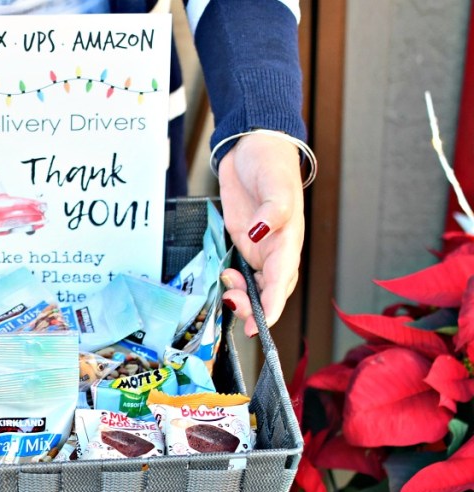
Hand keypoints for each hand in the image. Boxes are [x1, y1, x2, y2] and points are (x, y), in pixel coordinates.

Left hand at [217, 133, 304, 336]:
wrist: (251, 146)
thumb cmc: (270, 162)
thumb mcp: (275, 183)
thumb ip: (272, 209)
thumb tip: (260, 232)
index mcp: (289, 239)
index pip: (283, 279)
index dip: (273, 305)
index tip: (262, 324)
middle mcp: (276, 248)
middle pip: (270, 290)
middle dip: (255, 308)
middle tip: (233, 307)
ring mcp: (259, 247)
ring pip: (255, 286)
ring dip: (243, 298)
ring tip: (227, 294)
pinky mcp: (243, 242)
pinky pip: (241, 272)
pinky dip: (232, 284)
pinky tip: (223, 281)